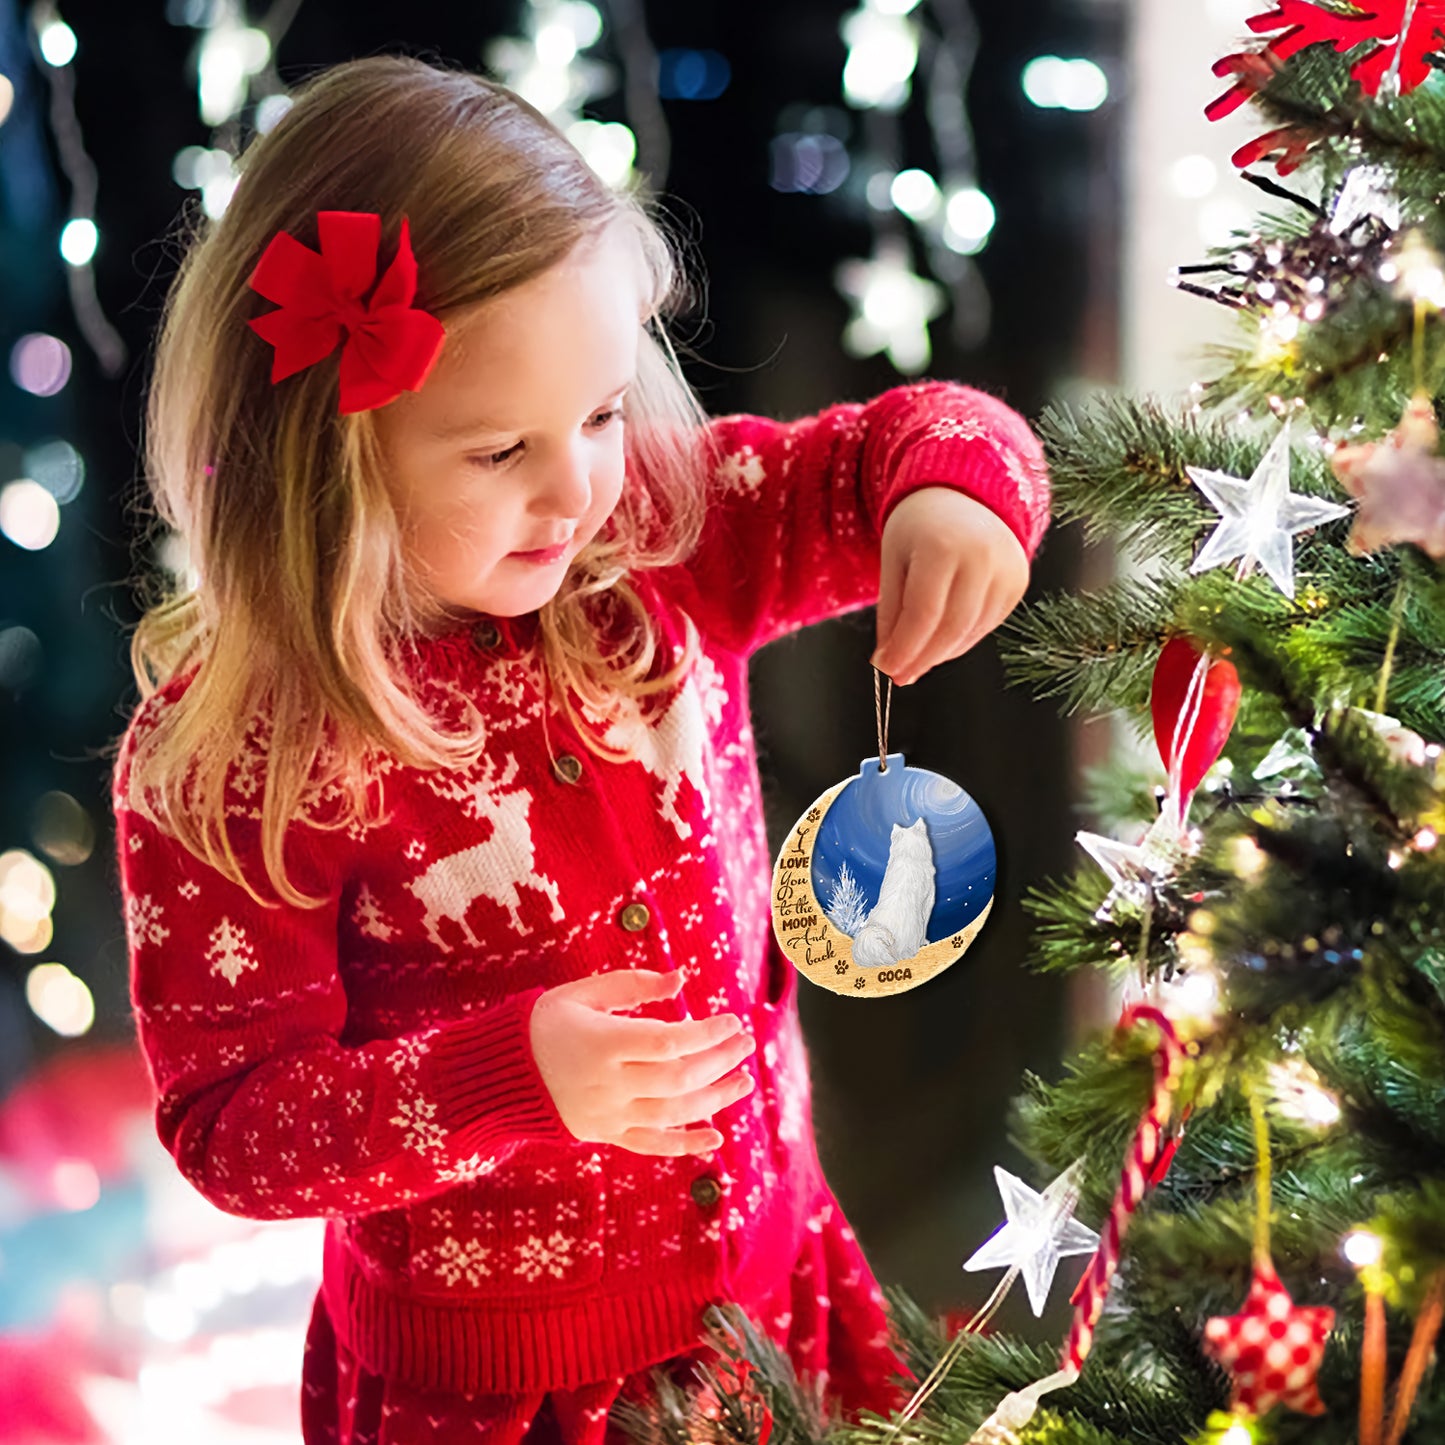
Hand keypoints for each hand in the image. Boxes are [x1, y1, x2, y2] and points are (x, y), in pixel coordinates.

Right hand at [530, 967, 756, 1155]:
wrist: (499, 1074)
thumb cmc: (544, 1023)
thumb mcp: (582, 993)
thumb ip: (633, 985)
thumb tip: (681, 980)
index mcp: (603, 1043)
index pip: (669, 1042)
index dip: (706, 1033)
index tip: (732, 1020)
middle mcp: (609, 1084)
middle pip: (678, 1078)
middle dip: (719, 1061)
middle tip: (746, 1044)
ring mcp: (608, 1114)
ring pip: (673, 1113)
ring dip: (715, 1098)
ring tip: (744, 1080)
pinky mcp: (606, 1134)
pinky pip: (651, 1144)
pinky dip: (685, 1143)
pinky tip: (716, 1137)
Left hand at [872, 487, 1029, 685]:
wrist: (963, 497)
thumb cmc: (919, 529)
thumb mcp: (893, 562)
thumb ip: (891, 613)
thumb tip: (888, 663)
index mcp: (943, 546)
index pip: (923, 614)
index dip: (904, 648)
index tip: (886, 669)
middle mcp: (982, 557)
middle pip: (950, 628)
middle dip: (922, 658)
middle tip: (899, 675)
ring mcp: (1006, 570)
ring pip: (970, 632)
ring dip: (940, 653)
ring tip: (916, 657)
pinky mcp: (1018, 583)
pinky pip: (986, 625)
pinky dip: (960, 640)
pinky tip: (941, 640)